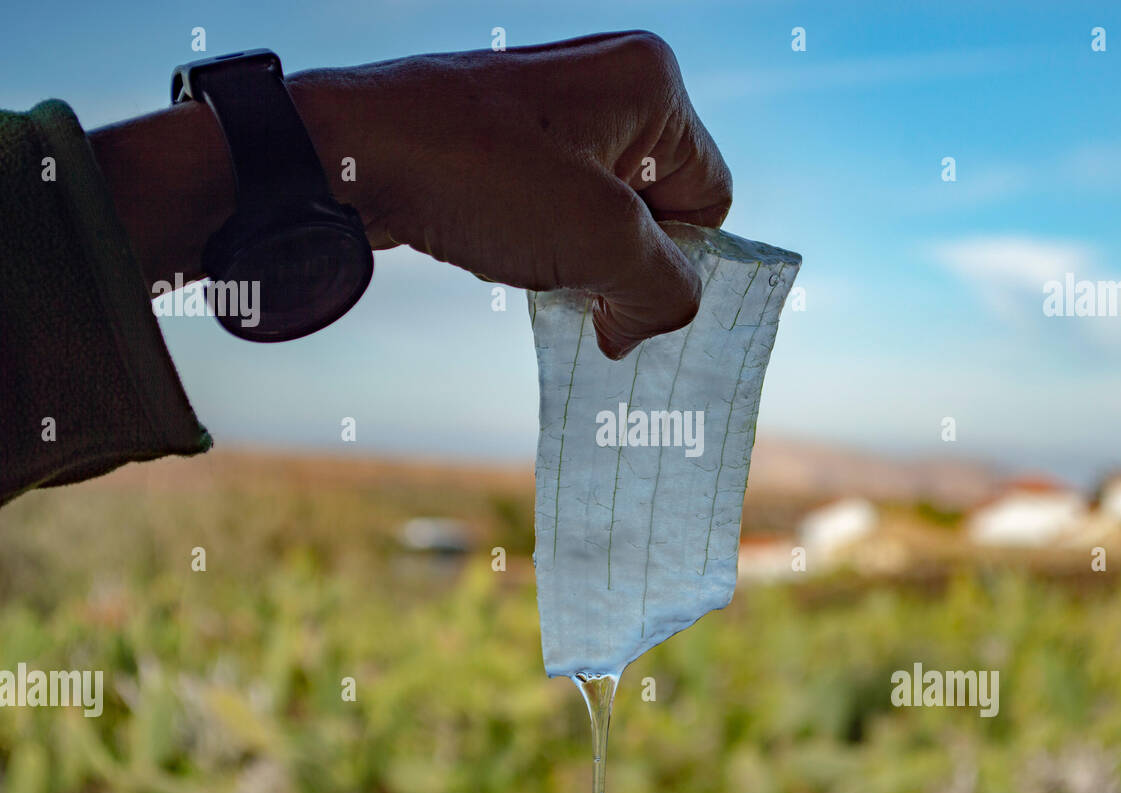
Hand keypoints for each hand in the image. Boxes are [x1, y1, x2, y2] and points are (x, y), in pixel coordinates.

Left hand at [93, 32, 732, 358]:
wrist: (348, 155)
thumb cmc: (480, 179)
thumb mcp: (602, 244)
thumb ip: (665, 290)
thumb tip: (652, 323)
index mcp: (654, 85)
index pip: (711, 199)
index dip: (673, 259)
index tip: (618, 288)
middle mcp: (613, 80)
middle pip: (662, 208)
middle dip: (625, 261)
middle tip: (576, 282)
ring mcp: (559, 106)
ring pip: (609, 214)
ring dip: (582, 259)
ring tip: (532, 259)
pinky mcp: (514, 134)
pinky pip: (562, 204)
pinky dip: (547, 242)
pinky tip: (508, 250)